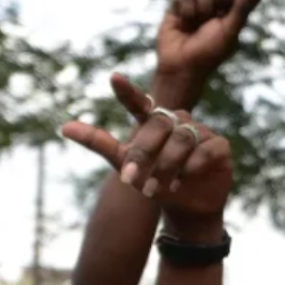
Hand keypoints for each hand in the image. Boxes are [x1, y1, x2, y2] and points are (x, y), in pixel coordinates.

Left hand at [62, 75, 233, 232]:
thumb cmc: (155, 181)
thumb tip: (64, 126)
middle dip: (144, 152)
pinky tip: (182, 182)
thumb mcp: (125, 164)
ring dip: (166, 166)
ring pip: (182, 139)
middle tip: (132, 179)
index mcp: (154, 121)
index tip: (113, 78)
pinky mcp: (220, 146)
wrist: (187, 206)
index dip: (128, 91)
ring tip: (156, 189)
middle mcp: (178, 121)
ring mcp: (201, 131)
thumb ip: (100, 143)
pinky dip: (191, 167)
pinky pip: (205, 150)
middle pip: (159, 124)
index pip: (140, 102)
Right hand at [153, 0, 278, 103]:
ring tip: (197, 24)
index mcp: (236, 10)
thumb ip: (241, 9)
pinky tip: (184, 24)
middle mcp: (219, 3)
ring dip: (202, 6)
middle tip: (219, 10)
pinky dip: (187, 11)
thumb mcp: (229, 32)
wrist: (181, 66)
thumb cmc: (209, 54)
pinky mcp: (180, 4)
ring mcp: (199, 2)